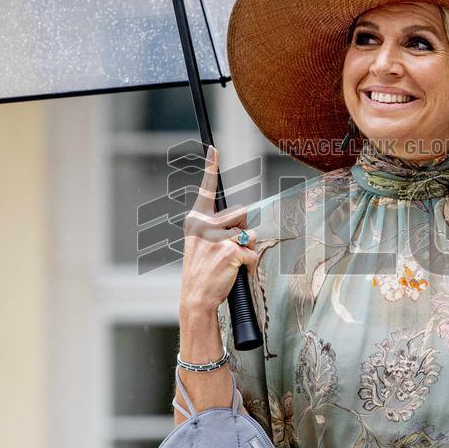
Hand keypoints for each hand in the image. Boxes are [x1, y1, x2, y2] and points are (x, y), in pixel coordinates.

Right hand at [179, 145, 258, 318]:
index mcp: (196, 222)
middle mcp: (205, 226)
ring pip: (250, 233)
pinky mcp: (231, 252)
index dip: (210, 168)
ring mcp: (218, 239)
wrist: (196, 299)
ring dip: (248, 248)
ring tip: (232, 263)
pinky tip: (236, 273)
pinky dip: (250, 265)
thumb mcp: (201, 246)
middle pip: (242, 213)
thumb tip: (243, 228)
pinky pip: (252, 253)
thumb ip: (217, 231)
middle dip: (243, 230)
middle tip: (230, 250)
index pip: (205, 190)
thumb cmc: (202, 274)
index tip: (213, 149)